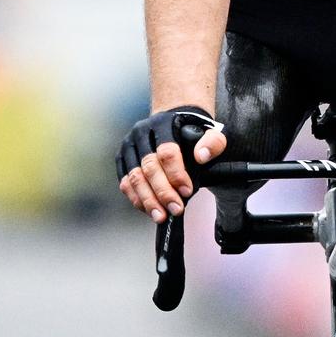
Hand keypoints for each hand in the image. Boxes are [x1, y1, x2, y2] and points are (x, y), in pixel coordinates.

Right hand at [117, 106, 227, 222]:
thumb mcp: (210, 131)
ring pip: (134, 177)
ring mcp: (129, 145)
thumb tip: (202, 156)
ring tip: (160, 216)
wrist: (173, 119)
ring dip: (147, 200)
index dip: (176, 174)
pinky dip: (136, 199)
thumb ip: (213, 143)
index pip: (167, 151)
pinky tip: (149, 210)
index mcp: (163, 123)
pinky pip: (125, 182)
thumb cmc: (192, 130)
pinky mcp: (122, 159)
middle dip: (162, 192)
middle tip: (176, 209)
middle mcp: (141, 132)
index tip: (187, 191)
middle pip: (149, 166)